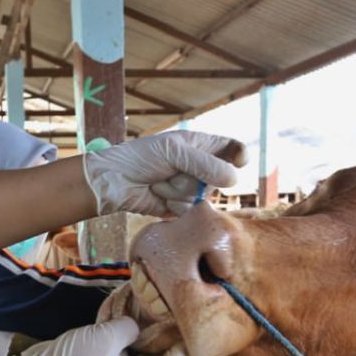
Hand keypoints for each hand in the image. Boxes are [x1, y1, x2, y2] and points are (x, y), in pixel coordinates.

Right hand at [13, 317, 183, 355]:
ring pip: (137, 354)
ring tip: (150, 313)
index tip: (183, 331)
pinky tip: (125, 317)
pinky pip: (120, 350)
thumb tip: (135, 325)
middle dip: (162, 340)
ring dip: (142, 335)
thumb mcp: (106, 338)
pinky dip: (124, 335)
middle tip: (169, 317)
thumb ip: (129, 327)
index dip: (179, 353)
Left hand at [82, 131, 244, 216]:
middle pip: (220, 178)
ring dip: (177, 191)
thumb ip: (205, 163)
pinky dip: (173, 205)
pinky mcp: (179, 207)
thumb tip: (234, 179)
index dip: (239, 156)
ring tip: (159, 182)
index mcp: (199, 145)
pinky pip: (189, 210)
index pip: (231, 149)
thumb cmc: (140, 158)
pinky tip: (158, 197)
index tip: (240, 161)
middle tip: (171, 170)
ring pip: (202, 196)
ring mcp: (189, 188)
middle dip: (193, 177)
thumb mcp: (173, 152)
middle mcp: (198, 167)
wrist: (115, 182)